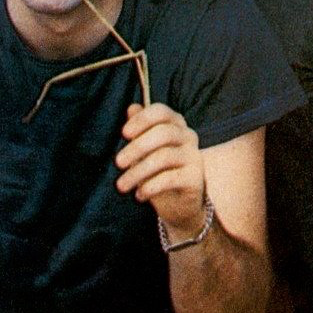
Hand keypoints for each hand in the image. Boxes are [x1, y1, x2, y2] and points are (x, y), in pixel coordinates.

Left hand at [115, 103, 207, 241]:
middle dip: (137, 147)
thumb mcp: (144, 150)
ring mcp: (194, 156)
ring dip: (138, 171)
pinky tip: (139, 195)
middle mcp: (188, 136)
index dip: (142, 119)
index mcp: (175, 123)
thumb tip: (132, 108)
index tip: (124, 133)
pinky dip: (150, 187)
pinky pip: (170, 178)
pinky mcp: (195, 178)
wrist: (178, 204)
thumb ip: (139, 129)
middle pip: (162, 133)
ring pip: (164, 157)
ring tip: (121, 185)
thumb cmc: (157, 170)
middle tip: (118, 163)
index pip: (160, 111)